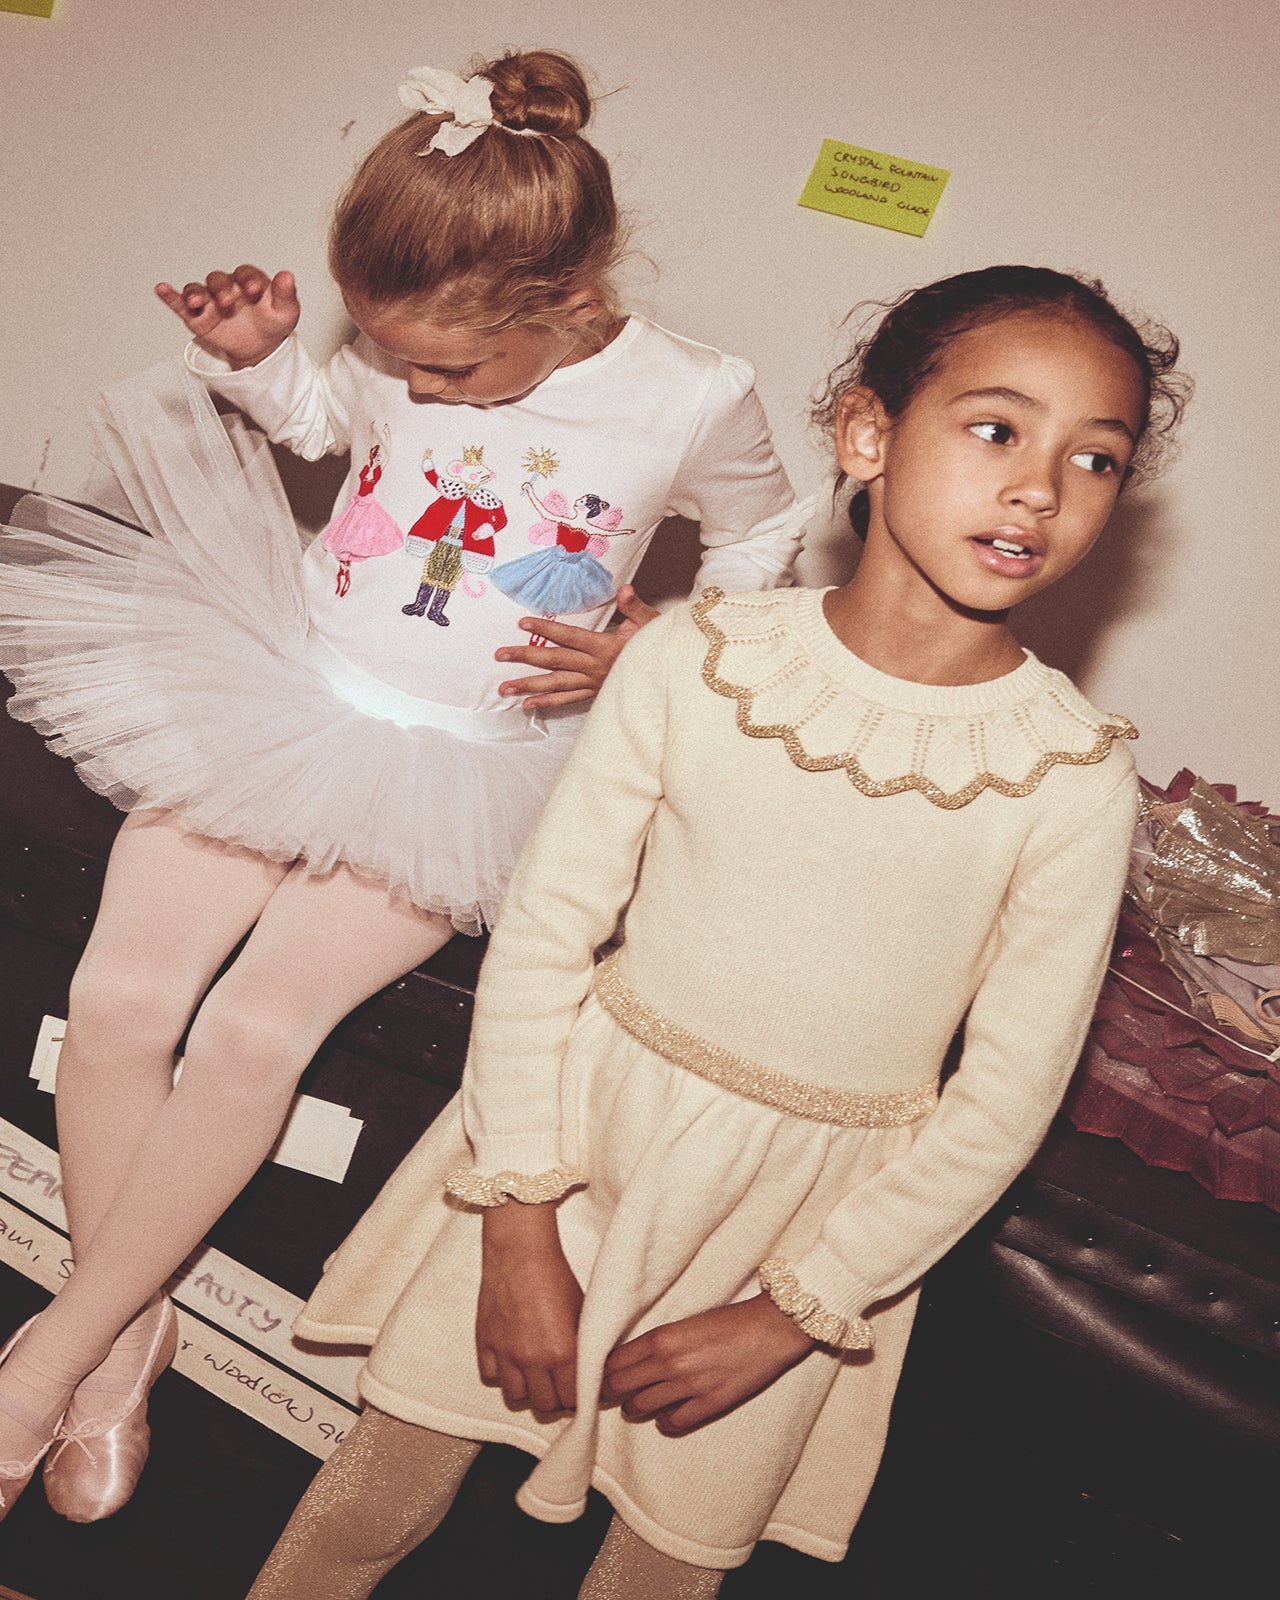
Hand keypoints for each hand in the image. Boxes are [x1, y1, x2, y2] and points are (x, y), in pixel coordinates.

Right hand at [154, 264, 300, 368]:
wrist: (262, 347)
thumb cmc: (272, 322)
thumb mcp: (286, 311)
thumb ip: (286, 294)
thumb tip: (287, 276)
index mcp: (249, 281)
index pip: (246, 273)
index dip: (249, 280)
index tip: (255, 291)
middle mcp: (227, 287)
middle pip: (218, 280)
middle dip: (221, 290)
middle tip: (229, 302)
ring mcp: (210, 301)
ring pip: (198, 291)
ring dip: (196, 294)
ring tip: (199, 301)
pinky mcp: (198, 317)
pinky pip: (180, 304)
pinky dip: (170, 297)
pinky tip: (162, 289)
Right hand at [476, 1202, 582, 1413]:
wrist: (520, 1252)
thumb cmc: (556, 1276)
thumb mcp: (582, 1313)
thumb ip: (584, 1347)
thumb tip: (592, 1371)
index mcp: (562, 1353)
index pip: (572, 1400)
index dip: (579, 1398)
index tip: (580, 1392)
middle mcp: (532, 1360)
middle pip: (544, 1406)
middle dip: (555, 1399)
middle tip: (560, 1386)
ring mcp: (505, 1353)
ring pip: (516, 1397)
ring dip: (527, 1389)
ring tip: (535, 1374)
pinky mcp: (484, 1342)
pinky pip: (490, 1375)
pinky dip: (500, 1372)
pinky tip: (511, 1358)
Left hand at [495, 586, 659, 709]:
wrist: (673, 677)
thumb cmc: (661, 646)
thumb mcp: (652, 623)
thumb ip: (634, 606)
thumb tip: (624, 589)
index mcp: (606, 648)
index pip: (570, 636)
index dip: (547, 629)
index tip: (523, 622)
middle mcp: (596, 668)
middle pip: (555, 661)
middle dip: (526, 657)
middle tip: (499, 654)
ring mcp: (594, 684)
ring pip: (557, 685)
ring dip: (529, 686)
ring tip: (504, 688)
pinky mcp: (596, 695)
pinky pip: (568, 700)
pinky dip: (548, 703)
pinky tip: (528, 704)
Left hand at [601, 1294, 813, 1434]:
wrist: (771, 1328)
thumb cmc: (731, 1318)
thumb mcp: (687, 1321)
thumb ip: (661, 1339)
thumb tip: (638, 1356)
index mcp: (662, 1337)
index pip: (616, 1360)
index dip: (603, 1370)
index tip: (598, 1375)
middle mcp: (670, 1363)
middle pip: (622, 1385)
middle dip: (609, 1391)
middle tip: (605, 1394)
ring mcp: (689, 1387)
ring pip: (642, 1406)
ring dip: (634, 1407)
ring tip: (633, 1406)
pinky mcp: (709, 1404)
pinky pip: (674, 1422)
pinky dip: (665, 1422)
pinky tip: (665, 1418)